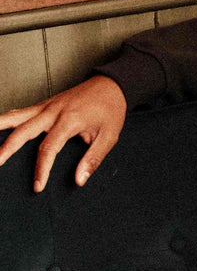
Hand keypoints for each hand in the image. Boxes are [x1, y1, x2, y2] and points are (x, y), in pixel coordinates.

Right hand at [0, 75, 127, 190]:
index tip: (38, 186)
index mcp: (69, 120)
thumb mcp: (109, 136)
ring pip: (16, 116)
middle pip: (23, 131)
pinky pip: (21, 111)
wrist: (112, 84)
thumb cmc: (111, 110)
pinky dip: (6, 119)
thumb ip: (93, 159)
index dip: (41, 169)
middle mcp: (53, 111)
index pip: (48, 148)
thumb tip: (79, 180)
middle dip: (6, 149)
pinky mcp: (44, 104)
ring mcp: (46, 106)